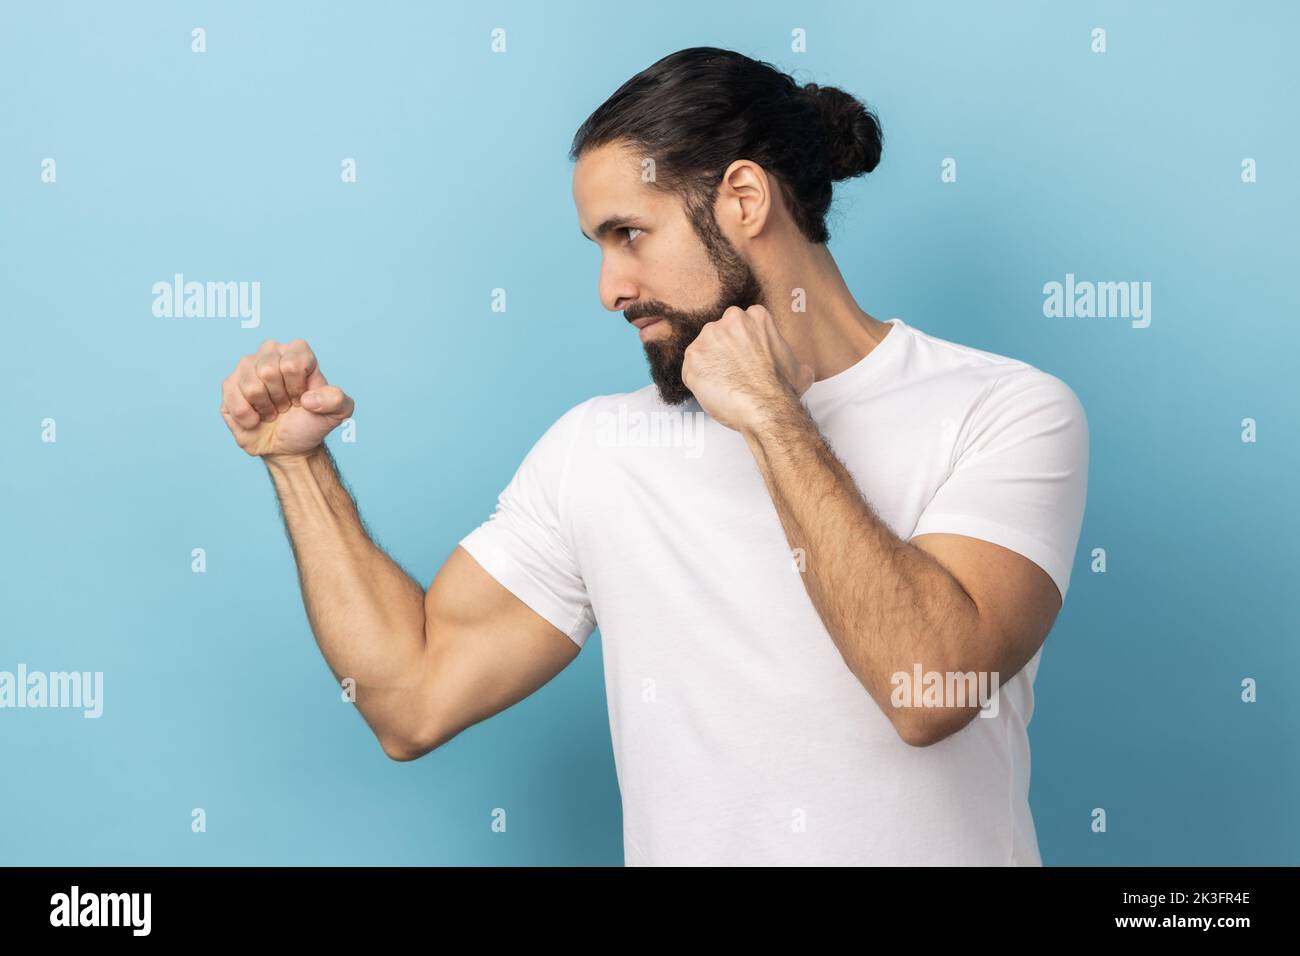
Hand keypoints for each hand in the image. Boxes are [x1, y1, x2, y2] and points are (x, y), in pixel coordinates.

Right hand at [219, 338, 353, 458]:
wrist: (290, 446)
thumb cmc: (312, 423)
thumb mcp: (339, 412)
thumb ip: (337, 400)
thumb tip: (309, 399)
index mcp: (297, 352)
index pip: (293, 362)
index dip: (298, 387)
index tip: (303, 398)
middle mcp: (270, 353)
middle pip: (268, 371)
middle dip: (280, 398)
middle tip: (286, 406)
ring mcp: (246, 368)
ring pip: (251, 387)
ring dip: (265, 408)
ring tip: (272, 411)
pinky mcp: (229, 386)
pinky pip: (234, 401)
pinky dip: (249, 418)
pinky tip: (256, 419)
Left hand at [681, 305, 812, 431]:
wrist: (767, 408)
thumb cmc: (782, 390)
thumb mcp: (798, 369)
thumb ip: (793, 361)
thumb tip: (802, 370)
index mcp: (755, 316)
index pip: (739, 325)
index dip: (741, 345)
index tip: (745, 360)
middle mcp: (730, 320)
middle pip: (718, 334)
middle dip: (723, 352)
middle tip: (733, 373)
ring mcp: (708, 338)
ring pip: (702, 350)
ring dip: (709, 366)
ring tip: (724, 385)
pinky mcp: (693, 359)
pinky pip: (689, 369)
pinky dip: (697, 381)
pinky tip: (713, 392)